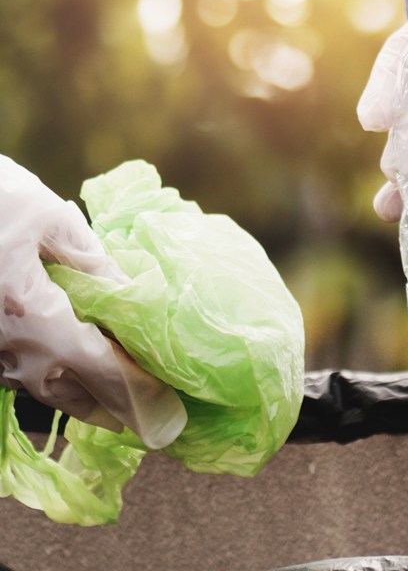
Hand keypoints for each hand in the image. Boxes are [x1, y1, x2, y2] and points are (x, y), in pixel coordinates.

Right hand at [0, 155, 185, 448]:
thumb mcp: (49, 218)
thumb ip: (92, 260)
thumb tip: (130, 292)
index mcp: (33, 313)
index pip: (99, 367)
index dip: (137, 392)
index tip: (165, 410)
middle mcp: (9, 343)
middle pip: (72, 392)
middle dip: (114, 407)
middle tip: (149, 414)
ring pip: (43, 388)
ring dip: (84, 398)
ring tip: (116, 403)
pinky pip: (19, 373)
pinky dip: (53, 378)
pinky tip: (69, 371)